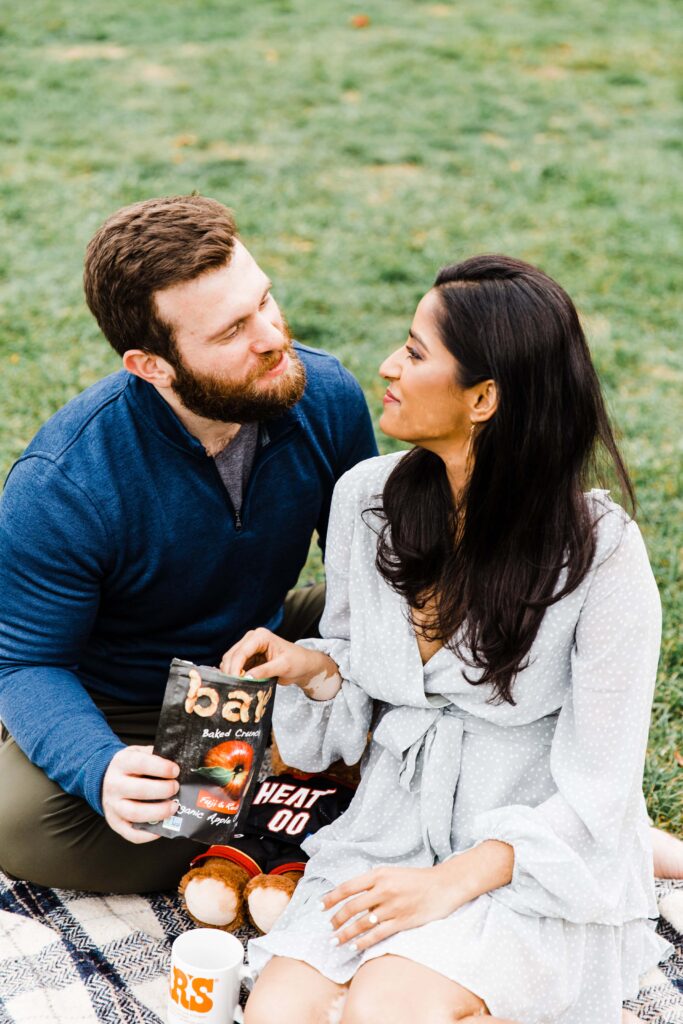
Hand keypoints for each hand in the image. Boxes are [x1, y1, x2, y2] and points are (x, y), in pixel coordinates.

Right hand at [102, 745, 179, 843]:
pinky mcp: (115, 823)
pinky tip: (161, 828)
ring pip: (135, 813)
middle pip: (139, 790)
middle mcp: (114, 785)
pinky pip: (131, 834)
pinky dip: (148, 835)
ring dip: (158, 812)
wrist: (104, 779)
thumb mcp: (137, 752)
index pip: (141, 763)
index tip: (175, 770)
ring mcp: (113, 806)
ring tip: (173, 807)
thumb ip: (154, 755)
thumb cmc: (128, 767)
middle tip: (176, 788)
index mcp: (122, 763)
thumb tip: (179, 762)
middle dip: (163, 790)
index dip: (161, 767)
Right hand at [220, 628, 340, 699]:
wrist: (303, 665)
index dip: (235, 668)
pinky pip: (235, 666)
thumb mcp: (283, 666)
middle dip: (230, 672)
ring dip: (231, 674)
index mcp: (260, 636)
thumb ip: (265, 671)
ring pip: (229, 661)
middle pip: (231, 656)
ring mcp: (248, 648)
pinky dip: (234, 675)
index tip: (234, 682)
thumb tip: (246, 678)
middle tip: (233, 688)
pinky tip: (239, 684)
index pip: (241, 652)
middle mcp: (251, 639)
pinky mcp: (248, 657)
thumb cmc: (297, 661)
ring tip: (236, 688)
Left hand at [321, 841, 513, 951]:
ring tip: (335, 941)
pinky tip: (354, 946)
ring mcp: (392, 907)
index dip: (331, 898)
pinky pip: (377, 934)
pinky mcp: (402, 922)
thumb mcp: (392, 872)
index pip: (348, 887)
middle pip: (352, 907)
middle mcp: (383, 890)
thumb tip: (353, 894)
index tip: (320, 906)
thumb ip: (373, 882)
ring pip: (362, 923)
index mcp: (379, 874)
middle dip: (337, 919)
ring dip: (345, 933)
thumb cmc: (416, 879)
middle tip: (329, 927)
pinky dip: (363, 941)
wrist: (444, 885)